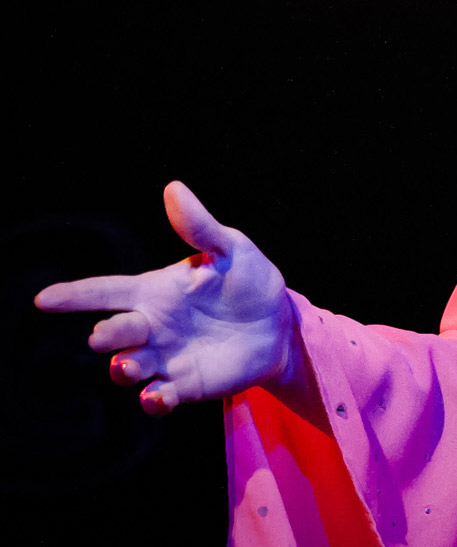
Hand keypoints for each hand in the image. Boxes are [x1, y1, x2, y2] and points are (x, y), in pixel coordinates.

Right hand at [35, 181, 298, 415]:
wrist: (280, 325)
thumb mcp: (231, 250)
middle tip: (110, 335)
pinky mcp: (185, 385)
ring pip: (126, 368)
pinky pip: (157, 398)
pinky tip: (159, 396)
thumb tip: (174, 188)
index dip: (74, 295)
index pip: (106, 291)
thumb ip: (200, 228)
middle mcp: (152, 326)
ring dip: (123, 368)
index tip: (44, 299)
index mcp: (155, 291)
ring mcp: (165, 358)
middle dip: (105, 336)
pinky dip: (153, 400)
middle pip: (112, 333)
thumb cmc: (249, 281)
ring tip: (130, 364)